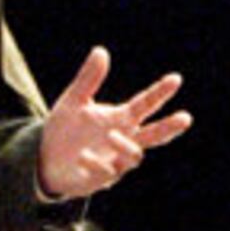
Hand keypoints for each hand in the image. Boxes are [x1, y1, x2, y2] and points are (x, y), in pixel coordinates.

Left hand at [39, 46, 191, 199]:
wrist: (44, 158)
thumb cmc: (65, 128)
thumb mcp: (73, 100)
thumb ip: (88, 79)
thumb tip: (101, 50)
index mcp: (121, 119)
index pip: (146, 104)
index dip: (160, 92)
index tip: (176, 79)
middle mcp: (123, 140)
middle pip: (154, 135)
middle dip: (169, 127)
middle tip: (186, 118)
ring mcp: (114, 162)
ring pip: (134, 157)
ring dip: (126, 146)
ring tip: (111, 135)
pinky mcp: (99, 180)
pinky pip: (105, 174)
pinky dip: (96, 163)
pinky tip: (83, 156)